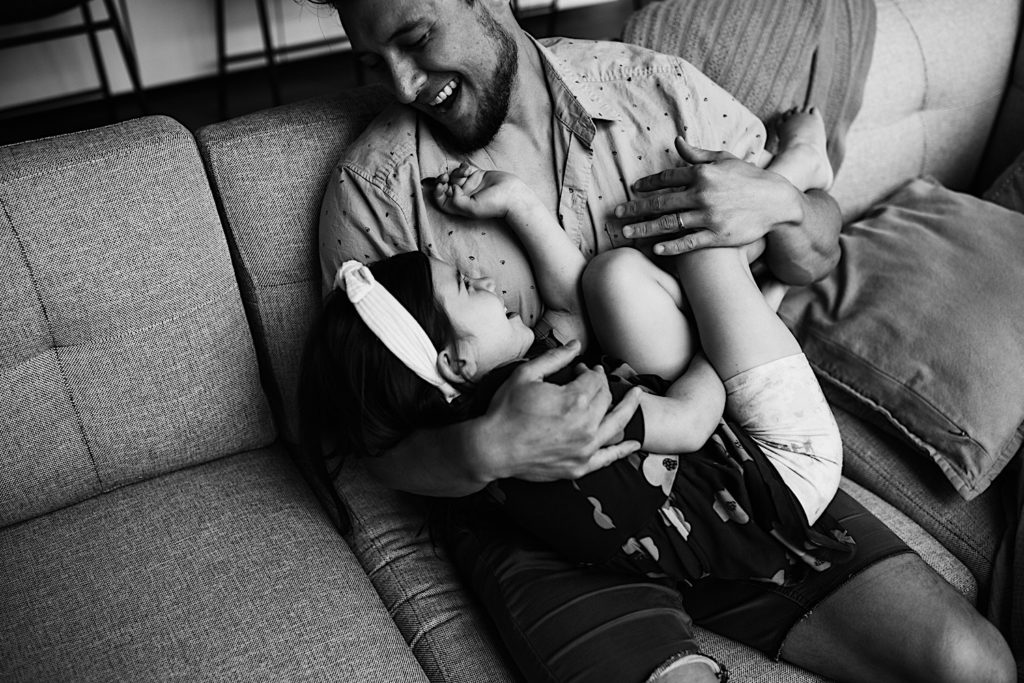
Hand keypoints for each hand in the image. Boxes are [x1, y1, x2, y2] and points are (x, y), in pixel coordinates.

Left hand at [430, 163, 529, 219]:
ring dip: (456, 172)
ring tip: (465, 173)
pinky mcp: (477, 175)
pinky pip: (464, 168)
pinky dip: (463, 166)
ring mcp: (470, 185)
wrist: (512, 195)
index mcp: (460, 207)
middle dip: (442, 180)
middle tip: (445, 177)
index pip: (442, 200)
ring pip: (454, 175)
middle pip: (446, 186)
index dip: (437, 193)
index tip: (441, 186)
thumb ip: (457, 201)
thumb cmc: (494, 205)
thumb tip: (452, 188)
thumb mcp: (471, 209)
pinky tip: (468, 168)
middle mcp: (463, 196)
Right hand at [476, 340, 642, 481]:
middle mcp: (586, 425)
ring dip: (629, 407)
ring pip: (616, 424)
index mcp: (574, 400)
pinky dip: (624, 449)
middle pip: (605, 398)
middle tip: (592, 379)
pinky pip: (609, 457)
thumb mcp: (526, 375)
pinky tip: (634, 442)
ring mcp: (585, 448)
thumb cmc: (506, 410)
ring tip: (636, 396)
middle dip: (601, 384)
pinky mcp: (580, 466)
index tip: (580, 368)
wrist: (493, 448)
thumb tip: (576, 344)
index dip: (589, 370)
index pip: (595, 379)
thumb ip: (555, 358)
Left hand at [615, 137, 803, 255]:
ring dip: (644, 228)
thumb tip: (676, 142)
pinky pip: (689, 243)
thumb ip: (698, 154)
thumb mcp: (724, 160)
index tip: (634, 189)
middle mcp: (702, 195)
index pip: (667, 178)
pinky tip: (655, 248)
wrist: (777, 202)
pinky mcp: (718, 237)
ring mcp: (709, 217)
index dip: (648, 184)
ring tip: (626, 232)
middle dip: (635, 208)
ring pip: (669, 224)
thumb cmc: (749, 178)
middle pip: (660, 202)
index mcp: (703, 174)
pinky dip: (671, 246)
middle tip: (616, 213)